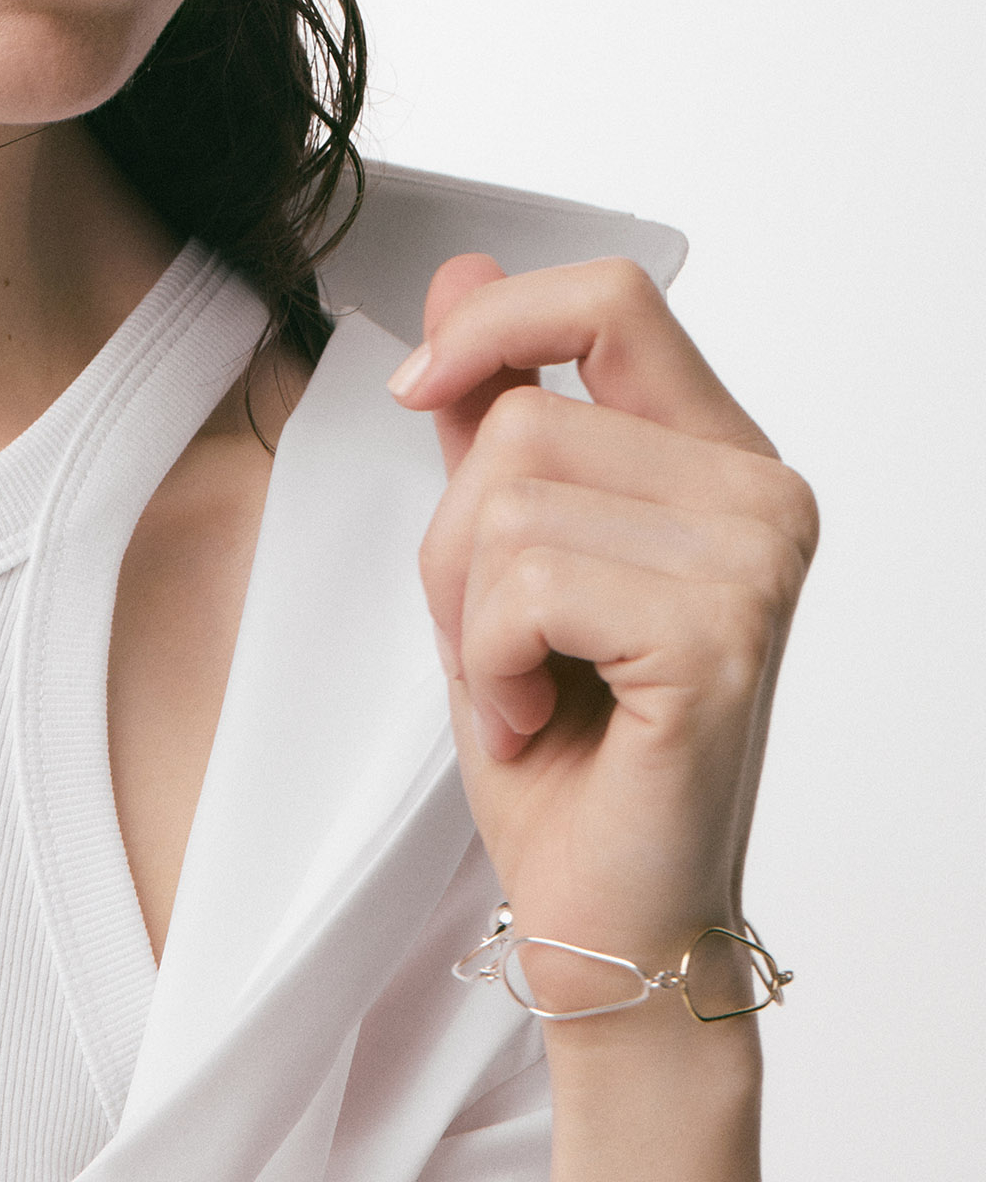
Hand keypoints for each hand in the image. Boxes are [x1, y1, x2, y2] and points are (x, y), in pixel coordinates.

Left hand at [388, 254, 818, 967]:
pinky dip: (486, 660)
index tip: (419, 386)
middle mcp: (761, 495)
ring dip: (465, 608)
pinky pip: (523, 581)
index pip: (613, 297)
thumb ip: (490, 410)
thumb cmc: (562, 736)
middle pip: (521, 418)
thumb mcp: (499, 548)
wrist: (607, 908)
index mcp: (718, 456)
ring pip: (509, 497)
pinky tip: (535, 719)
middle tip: (492, 640)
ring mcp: (755, 562)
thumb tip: (461, 273)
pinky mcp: (720, 635)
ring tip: (519, 683)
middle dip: (453, 539)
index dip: (496, 323)